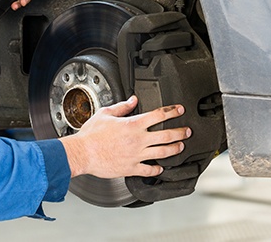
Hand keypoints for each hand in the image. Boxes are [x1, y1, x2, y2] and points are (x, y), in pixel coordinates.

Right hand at [59, 95, 190, 178]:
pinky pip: (149, 170)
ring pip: (163, 152)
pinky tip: (160, 167)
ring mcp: (137, 155)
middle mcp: (138, 139)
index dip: (172, 111)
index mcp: (133, 124)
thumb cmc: (91, 134)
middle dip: (181, 132)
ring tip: (180, 147)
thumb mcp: (106, 113)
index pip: (158, 115)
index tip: (179, 110)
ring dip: (175, 149)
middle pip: (167, 135)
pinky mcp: (132, 168)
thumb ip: (122, 106)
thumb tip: (133, 100)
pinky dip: (157, 169)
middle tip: (187, 131)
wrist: (83, 153)